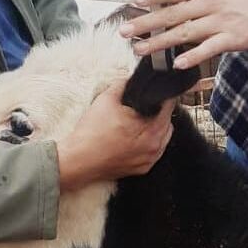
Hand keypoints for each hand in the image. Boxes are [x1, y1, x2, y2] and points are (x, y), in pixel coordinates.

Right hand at [55, 78, 175, 191]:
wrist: (78, 160)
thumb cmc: (91, 134)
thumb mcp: (106, 99)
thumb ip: (122, 84)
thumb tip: (130, 79)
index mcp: (150, 129)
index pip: (168, 107)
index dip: (164, 96)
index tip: (158, 92)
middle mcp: (153, 147)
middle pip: (168, 122)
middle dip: (160, 112)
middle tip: (146, 106)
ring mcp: (148, 160)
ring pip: (163, 138)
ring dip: (156, 128)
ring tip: (139, 122)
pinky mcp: (142, 169)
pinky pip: (154, 152)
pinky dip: (149, 142)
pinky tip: (136, 137)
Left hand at [118, 0, 247, 68]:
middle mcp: (210, 2)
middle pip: (173, 13)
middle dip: (146, 22)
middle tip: (124, 30)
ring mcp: (221, 21)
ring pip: (185, 32)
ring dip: (160, 42)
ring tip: (140, 49)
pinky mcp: (232, 39)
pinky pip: (209, 48)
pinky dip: (192, 56)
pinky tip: (176, 63)